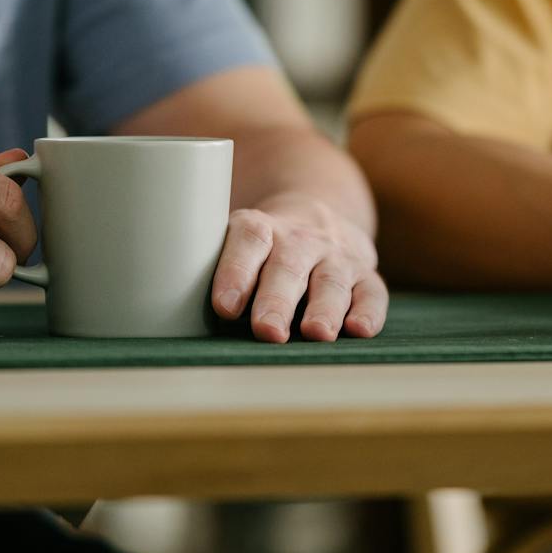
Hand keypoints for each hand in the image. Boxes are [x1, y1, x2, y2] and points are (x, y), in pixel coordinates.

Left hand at [210, 192, 389, 342]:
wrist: (318, 219)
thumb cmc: (263, 251)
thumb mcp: (237, 247)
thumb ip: (214, 272)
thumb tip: (179, 320)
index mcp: (261, 228)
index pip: (249, 240)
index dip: (235, 270)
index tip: (224, 306)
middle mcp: (301, 239)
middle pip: (288, 266)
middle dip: (277, 300)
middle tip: (267, 330)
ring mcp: (337, 257)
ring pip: (331, 280)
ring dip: (324, 308)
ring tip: (316, 333)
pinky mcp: (366, 276)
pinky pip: (372, 292)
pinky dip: (369, 312)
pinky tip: (359, 330)